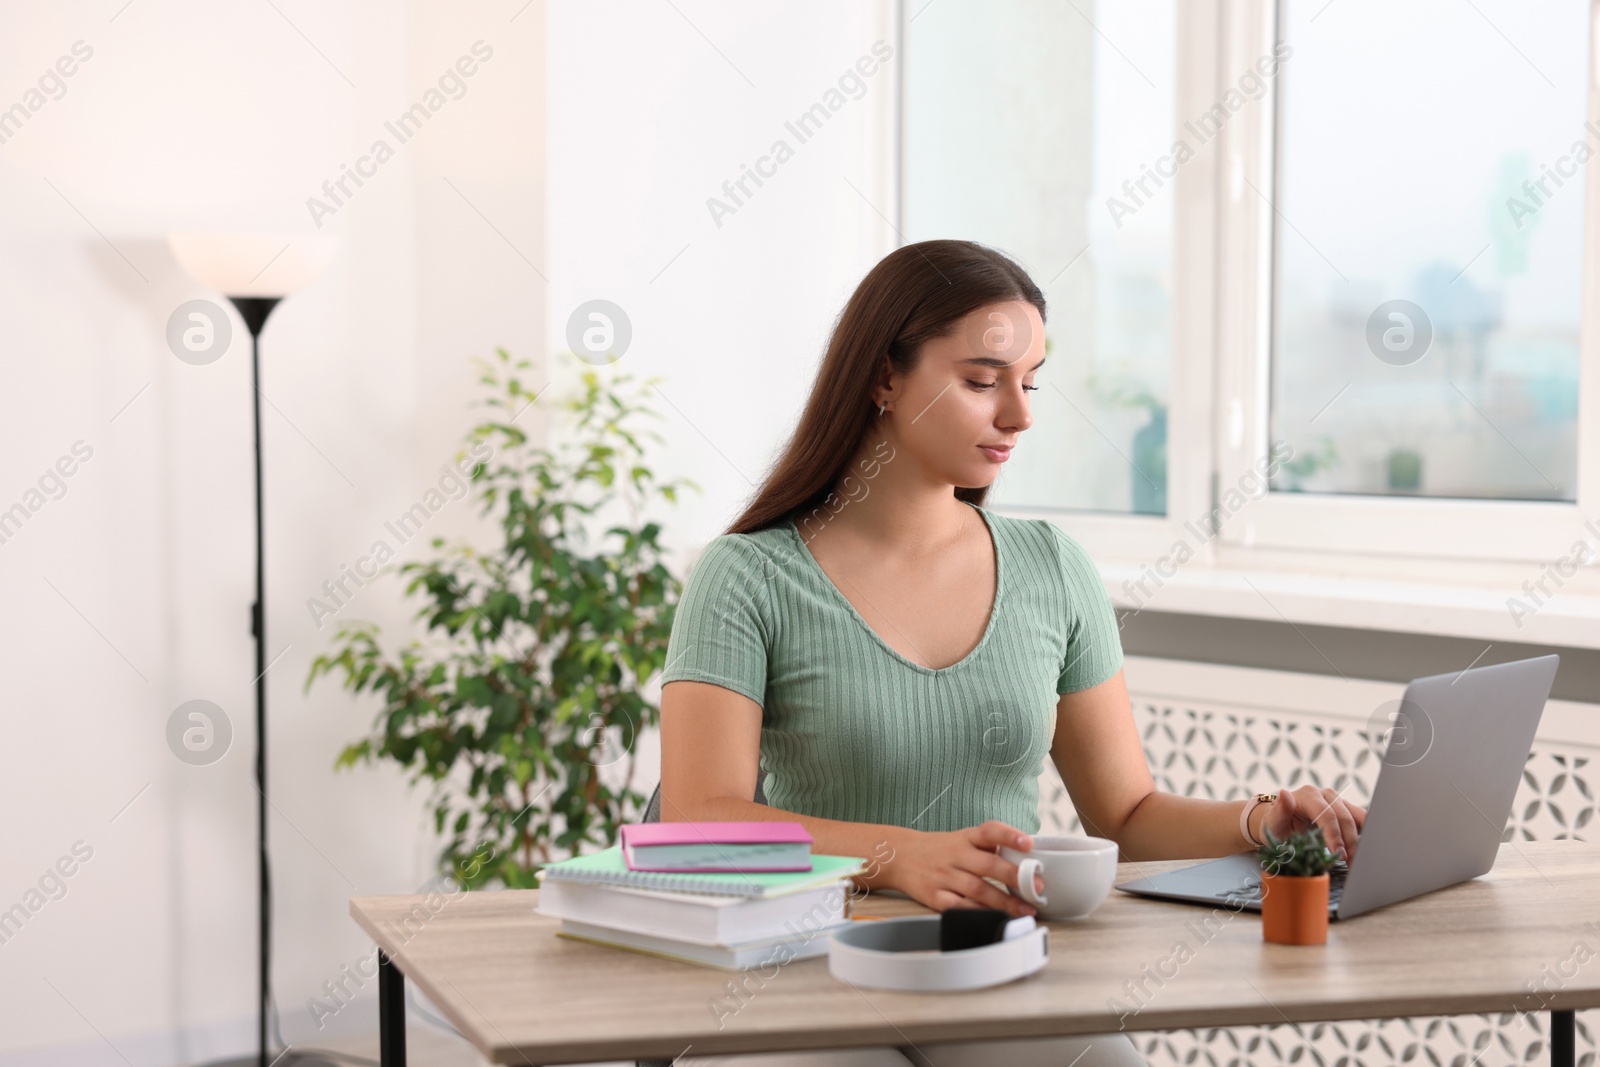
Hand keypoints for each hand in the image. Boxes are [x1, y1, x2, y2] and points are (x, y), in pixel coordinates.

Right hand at [883, 820, 1039, 918]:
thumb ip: (990, 847)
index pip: (990, 832)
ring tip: (1025, 909)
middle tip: (1038, 886)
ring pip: (977, 889)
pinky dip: (979, 913)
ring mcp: (944, 876)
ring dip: (1004, 901)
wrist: (900, 856)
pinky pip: (959, 907)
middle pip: (987, 865)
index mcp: (966, 838)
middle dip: (1014, 876)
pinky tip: (995, 918)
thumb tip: (1027, 859)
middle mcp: (955, 855)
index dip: (1009, 836)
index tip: (1029, 843)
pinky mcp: (934, 896)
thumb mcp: (964, 839)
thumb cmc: (940, 850)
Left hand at [1258, 785, 1365, 862]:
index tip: (1339, 854)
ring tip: (1357, 860)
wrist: (1281, 823)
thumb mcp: (1273, 821)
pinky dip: (1363, 835)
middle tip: (1350, 863)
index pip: (1327, 815)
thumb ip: (1279, 809)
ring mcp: (1338, 801)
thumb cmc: (1276, 825)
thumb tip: (1284, 793)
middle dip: (1349, 842)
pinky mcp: (1346, 810)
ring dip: (1360, 840)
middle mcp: (1326, 794)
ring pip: (1358, 818)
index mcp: (1308, 795)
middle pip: (1345, 817)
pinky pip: (1361, 821)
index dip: (1335, 835)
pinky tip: (1362, 851)